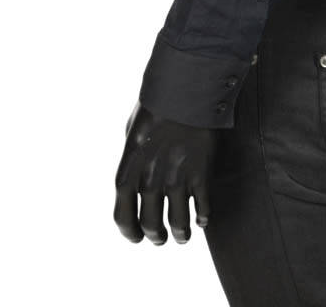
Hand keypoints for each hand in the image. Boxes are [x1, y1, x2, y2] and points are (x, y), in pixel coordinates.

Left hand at [114, 101, 216, 244]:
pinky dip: (202, 217)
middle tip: (161, 239)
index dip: (129, 233)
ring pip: (178, 221)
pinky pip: (202, 206)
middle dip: (156, 236)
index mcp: (129, 169)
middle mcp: (150, 178)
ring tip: (183, 237)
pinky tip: (202, 219)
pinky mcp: (200, 171)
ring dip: (181, 234)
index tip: (137, 238)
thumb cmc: (157, 105)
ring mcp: (177, 176)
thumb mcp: (132, 131)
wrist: (186, 87)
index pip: (122, 216)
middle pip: (151, 223)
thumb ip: (132, 159)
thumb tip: (135, 178)